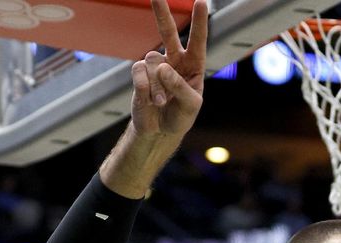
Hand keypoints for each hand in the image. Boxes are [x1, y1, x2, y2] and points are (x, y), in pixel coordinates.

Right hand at [130, 0, 208, 137]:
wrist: (159, 131)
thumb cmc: (181, 117)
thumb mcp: (190, 106)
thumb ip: (181, 87)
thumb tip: (163, 67)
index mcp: (194, 65)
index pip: (198, 41)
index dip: (199, 22)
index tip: (201, 1)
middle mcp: (174, 61)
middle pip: (167, 32)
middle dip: (162, 13)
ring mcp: (156, 66)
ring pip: (153, 63)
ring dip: (157, 86)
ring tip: (161, 103)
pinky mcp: (140, 75)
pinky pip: (139, 72)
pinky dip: (145, 88)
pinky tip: (149, 100)